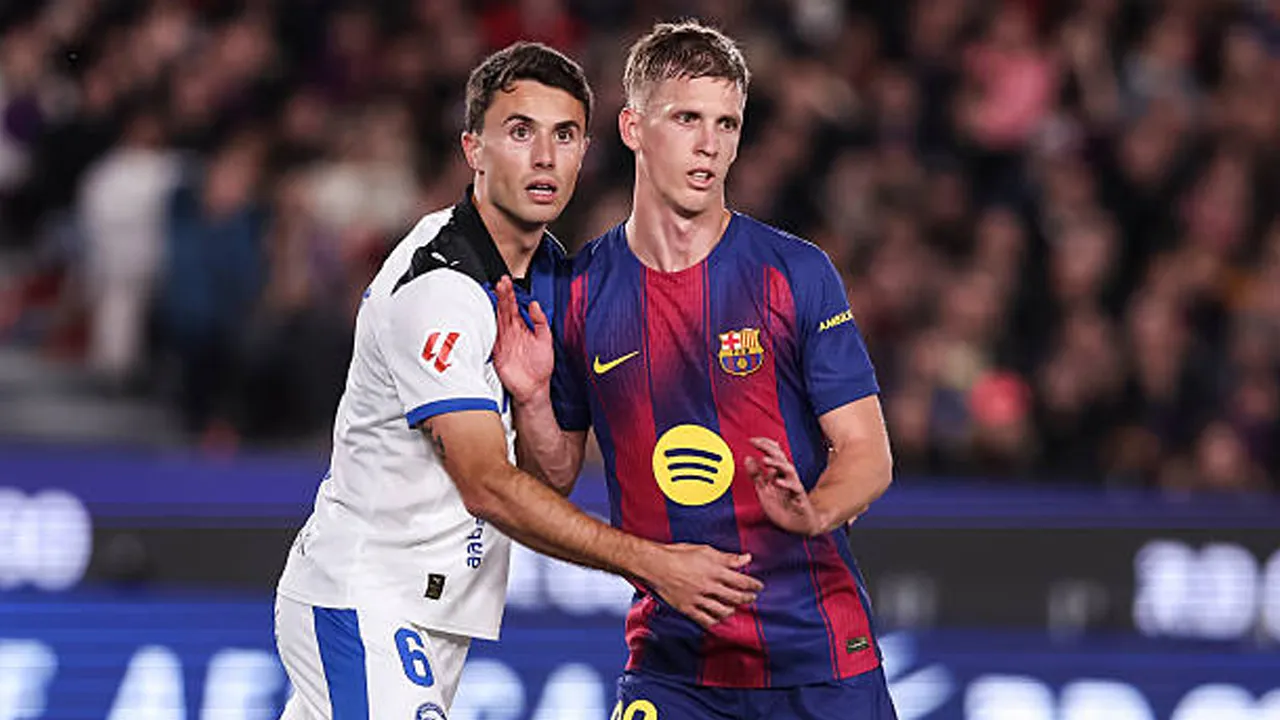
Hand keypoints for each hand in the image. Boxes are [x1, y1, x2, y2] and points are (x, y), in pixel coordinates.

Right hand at [492, 275, 552, 405]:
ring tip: (496, 290)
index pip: (514, 306)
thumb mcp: (546, 340)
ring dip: (497, 304)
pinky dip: (489, 323)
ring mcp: (503, 340)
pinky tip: (488, 312)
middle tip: (501, 281)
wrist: (533, 388)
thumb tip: (535, 305)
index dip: (511, 294)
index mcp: (522, 328)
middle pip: (504, 309)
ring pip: (498, 318)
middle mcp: (511, 332)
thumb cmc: (540, 367)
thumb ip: (540, 322)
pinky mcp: (497, 350)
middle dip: (502, 294)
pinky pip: (491, 334)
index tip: (507, 282)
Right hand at [644, 545, 761, 628]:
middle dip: (747, 598)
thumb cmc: (678, 554)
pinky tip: (718, 618)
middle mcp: (709, 586)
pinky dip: (715, 621)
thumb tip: (747, 558)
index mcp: (715, 570)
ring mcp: (699, 599)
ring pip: (723, 611)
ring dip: (733, 610)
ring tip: (735, 607)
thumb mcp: (705, 550)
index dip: (753, 585)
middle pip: (735, 597)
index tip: (759, 586)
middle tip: (752, 597)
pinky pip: (706, 620)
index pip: (742, 581)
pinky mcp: (688, 608)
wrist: (655, 566)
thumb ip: (728, 557)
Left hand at [746, 437, 820, 535]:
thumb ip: (756, 475)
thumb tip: (748, 458)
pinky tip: (777, 481)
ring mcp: (794, 486)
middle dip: (769, 449)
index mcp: (778, 473)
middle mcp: (786, 477)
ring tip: (765, 460)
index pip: (773, 454)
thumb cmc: (783, 507)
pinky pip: (795, 488)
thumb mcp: (764, 490)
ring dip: (777, 463)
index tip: (751, 440)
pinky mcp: (799, 497)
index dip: (764, 445)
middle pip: (780, 457)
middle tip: (757, 443)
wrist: (797, 525)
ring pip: (789, 469)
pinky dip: (786, 483)